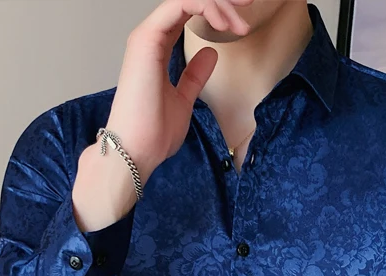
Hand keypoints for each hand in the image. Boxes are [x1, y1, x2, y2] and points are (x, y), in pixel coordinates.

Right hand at [72, 0, 253, 232]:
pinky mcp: (147, 39)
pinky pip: (179, 4)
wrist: (137, 150)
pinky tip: (223, 22)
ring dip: (218, 3)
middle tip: (248, 5)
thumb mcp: (184, 100)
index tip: (241, 25)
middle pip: (188, 2)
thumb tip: (210, 54)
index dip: (216, 12)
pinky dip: (205, 6)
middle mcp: (151, 37)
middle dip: (221, 2)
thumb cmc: (154, 132)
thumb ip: (195, 75)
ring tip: (239, 22)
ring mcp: (147, 36)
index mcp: (157, 49)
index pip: (187, 14)